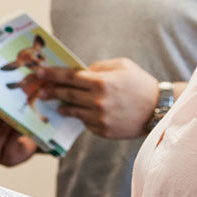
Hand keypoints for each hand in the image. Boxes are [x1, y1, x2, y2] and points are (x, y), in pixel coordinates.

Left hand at [35, 58, 159, 138]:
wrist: (158, 108)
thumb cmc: (140, 83)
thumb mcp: (122, 65)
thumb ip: (99, 67)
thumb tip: (81, 71)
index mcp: (102, 82)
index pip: (70, 77)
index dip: (52, 74)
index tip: (38, 72)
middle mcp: (98, 101)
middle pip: (67, 94)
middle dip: (51, 90)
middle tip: (40, 89)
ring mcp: (100, 118)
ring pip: (73, 111)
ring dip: (63, 106)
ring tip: (57, 103)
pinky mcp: (103, 131)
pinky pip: (85, 123)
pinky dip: (81, 117)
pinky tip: (80, 112)